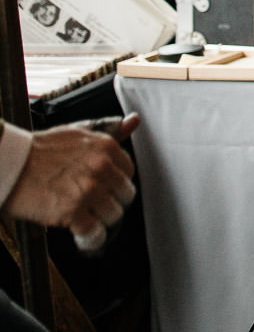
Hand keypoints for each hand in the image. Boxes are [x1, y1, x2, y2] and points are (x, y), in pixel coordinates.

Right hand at [3, 115, 139, 245]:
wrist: (8, 164)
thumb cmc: (37, 150)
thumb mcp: (77, 132)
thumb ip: (109, 131)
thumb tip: (133, 122)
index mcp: (105, 147)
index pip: (128, 172)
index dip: (116, 183)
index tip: (107, 189)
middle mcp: (101, 168)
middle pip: (125, 195)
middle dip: (111, 203)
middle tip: (96, 207)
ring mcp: (88, 191)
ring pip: (113, 215)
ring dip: (100, 221)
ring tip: (87, 221)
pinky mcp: (72, 212)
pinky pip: (94, 232)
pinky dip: (91, 239)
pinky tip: (84, 238)